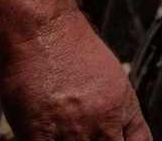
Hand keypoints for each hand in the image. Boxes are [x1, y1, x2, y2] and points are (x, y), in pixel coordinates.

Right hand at [0, 12, 147, 140]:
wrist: (44, 31)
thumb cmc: (73, 49)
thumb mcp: (112, 78)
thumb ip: (117, 111)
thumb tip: (119, 132)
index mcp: (121, 107)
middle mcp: (102, 121)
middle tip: (91, 136)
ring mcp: (72, 129)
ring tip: (69, 134)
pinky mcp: (40, 132)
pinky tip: (48, 139)